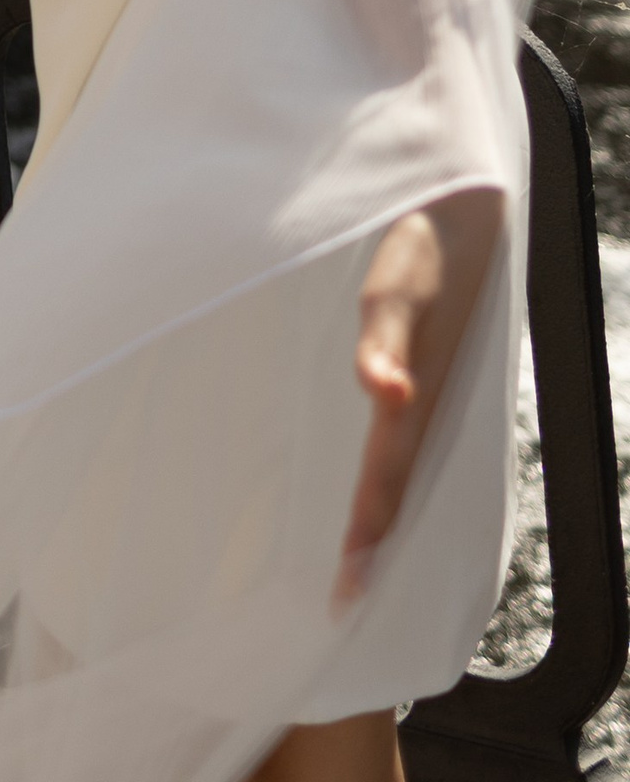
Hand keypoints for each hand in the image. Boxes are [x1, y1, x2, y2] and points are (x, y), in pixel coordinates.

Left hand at [335, 184, 502, 607]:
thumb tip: (384, 393)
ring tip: (358, 558)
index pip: (382, 484)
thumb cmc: (420, 244)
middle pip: (392, 487)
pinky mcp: (415, 358)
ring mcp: (421, 382)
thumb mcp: (393, 289)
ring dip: (376, 511)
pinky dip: (380, 466)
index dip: (365, 539)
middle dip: (370, 544)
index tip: (345, 595)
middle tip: (343, 600)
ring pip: (397, 464)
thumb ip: (383, 342)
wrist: (459, 201)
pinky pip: (394, 429)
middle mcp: (419, 399)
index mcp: (412, 395)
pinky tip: (372, 471)